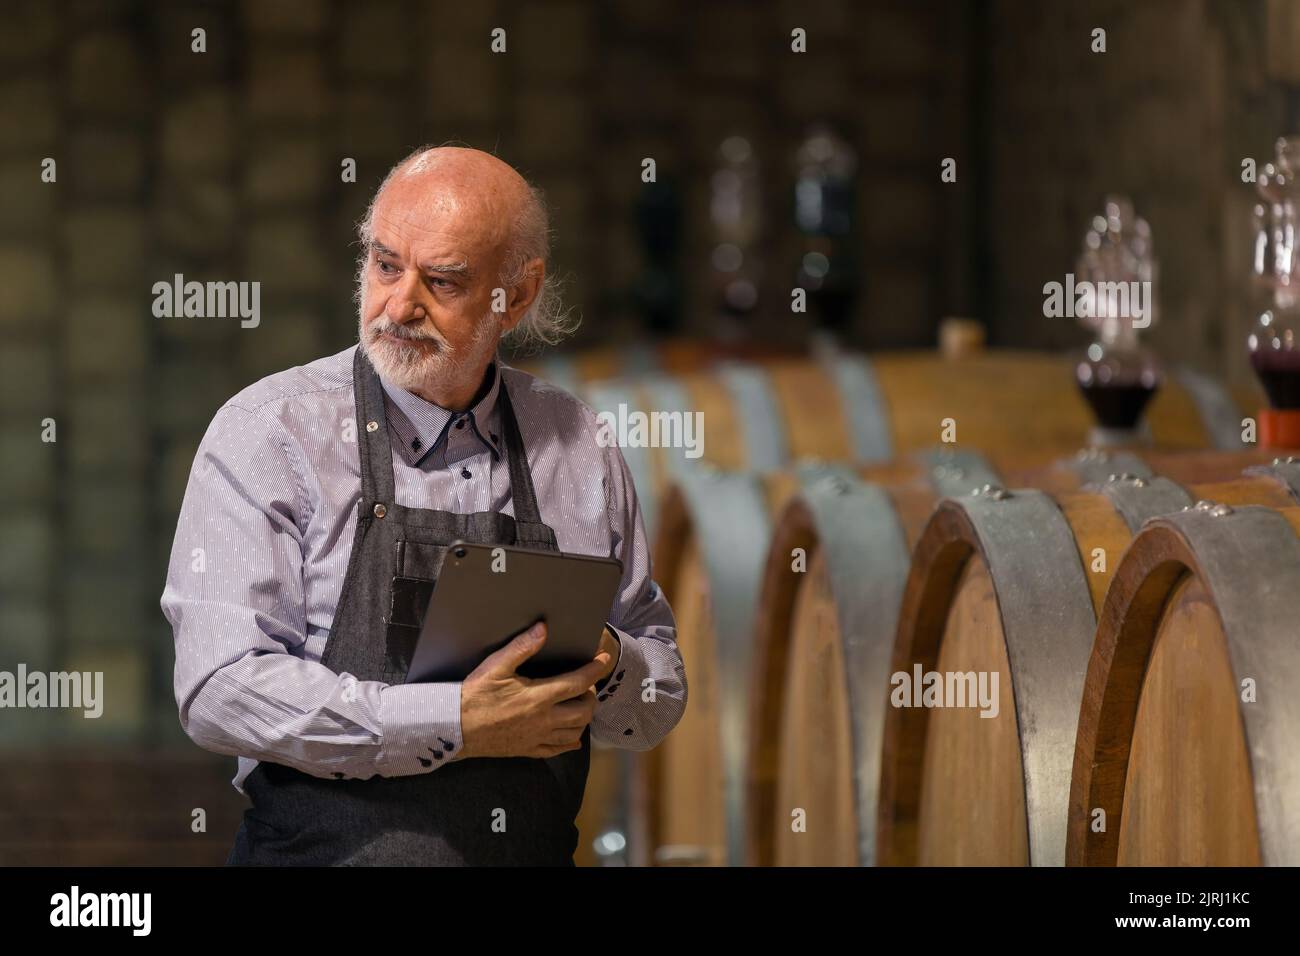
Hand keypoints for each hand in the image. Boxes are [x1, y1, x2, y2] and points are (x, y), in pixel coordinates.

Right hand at [458, 622, 614, 759]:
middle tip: (586, 684)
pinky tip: (572, 736)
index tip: (603, 659)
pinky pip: (557, 750)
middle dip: (591, 696)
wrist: (455, 727)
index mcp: (539, 696)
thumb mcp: (497, 665)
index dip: (595, 669)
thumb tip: (543, 628)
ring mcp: (537, 737)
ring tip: (579, 704)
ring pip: (575, 732)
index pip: (579, 682)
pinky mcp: (528, 749)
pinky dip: (570, 742)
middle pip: (584, 711)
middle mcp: (544, 719)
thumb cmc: (475, 694)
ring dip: (583, 718)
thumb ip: (522, 647)